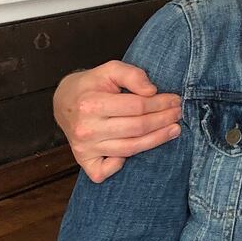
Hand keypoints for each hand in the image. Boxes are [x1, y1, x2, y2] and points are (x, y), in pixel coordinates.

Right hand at [55, 61, 182, 181]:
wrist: (63, 101)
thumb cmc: (90, 85)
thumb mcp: (109, 69)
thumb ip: (132, 75)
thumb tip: (152, 91)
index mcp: (91, 104)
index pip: (137, 106)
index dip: (161, 104)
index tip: (175, 100)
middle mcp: (86, 128)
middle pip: (137, 128)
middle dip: (163, 120)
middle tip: (178, 114)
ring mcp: (84, 147)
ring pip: (130, 148)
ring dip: (157, 140)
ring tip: (174, 130)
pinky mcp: (83, 160)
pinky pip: (104, 171)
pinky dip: (120, 166)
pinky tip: (138, 155)